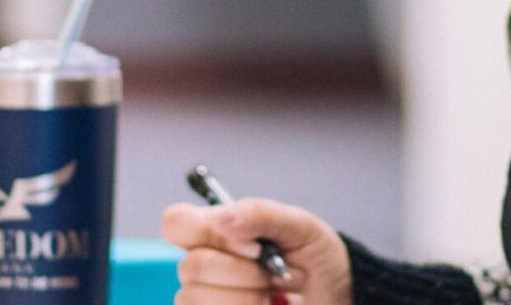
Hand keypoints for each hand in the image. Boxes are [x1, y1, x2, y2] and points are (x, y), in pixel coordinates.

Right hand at [160, 197, 350, 304]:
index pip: (175, 222)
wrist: (335, 297)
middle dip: (242, 272)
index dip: (201, 230)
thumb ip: (260, 214)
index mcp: (217, 231)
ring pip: (195, 299)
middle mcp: (203, 266)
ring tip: (268, 295)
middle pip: (190, 266)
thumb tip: (221, 218)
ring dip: (245, 297)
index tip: (248, 243)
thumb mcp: (300, 226)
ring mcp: (205, 298)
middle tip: (271, 274)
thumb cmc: (315, 259)